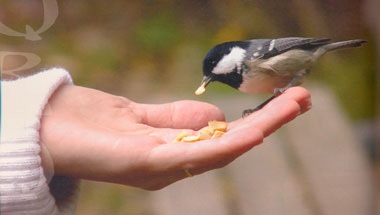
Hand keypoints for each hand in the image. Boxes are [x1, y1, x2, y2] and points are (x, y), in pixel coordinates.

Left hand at [40, 85, 310, 189]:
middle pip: (230, 144)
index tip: (284, 103)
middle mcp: (174, 165)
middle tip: (303, 101)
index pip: (223, 138)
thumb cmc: (92, 123)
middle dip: (269, 122)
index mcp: (173, 152)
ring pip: (222, 149)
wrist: (47, 131)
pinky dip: (228, 144)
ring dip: (261, 127)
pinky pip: (194, 155)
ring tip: (294, 105)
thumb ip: (177, 119)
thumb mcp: (142, 116)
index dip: (256, 122)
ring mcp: (163, 167)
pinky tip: (254, 133)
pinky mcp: (147, 164)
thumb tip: (215, 117)